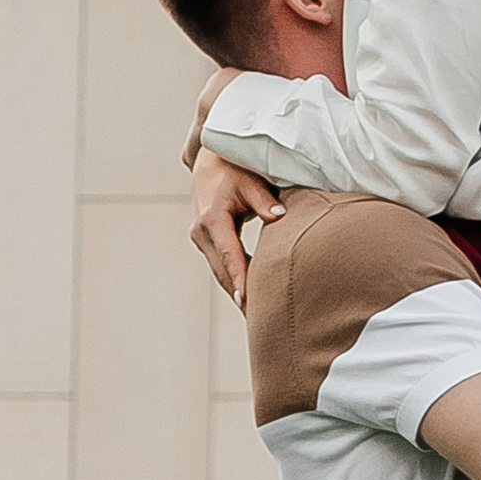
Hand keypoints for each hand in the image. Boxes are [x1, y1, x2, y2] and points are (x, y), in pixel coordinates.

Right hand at [189, 149, 285, 306]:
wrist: (210, 159)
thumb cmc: (234, 167)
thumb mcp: (250, 179)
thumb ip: (264, 200)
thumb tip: (280, 217)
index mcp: (212, 218)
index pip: (229, 255)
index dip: (239, 278)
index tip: (246, 300)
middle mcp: (201, 231)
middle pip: (222, 271)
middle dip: (239, 295)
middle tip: (258, 320)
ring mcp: (200, 238)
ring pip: (220, 272)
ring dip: (236, 292)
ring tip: (255, 316)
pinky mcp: (205, 240)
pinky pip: (220, 265)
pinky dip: (233, 280)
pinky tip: (249, 296)